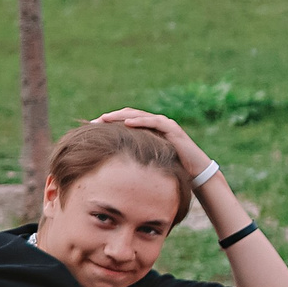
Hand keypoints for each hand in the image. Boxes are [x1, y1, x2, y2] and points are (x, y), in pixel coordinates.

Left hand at [91, 107, 207, 177]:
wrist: (196, 172)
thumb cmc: (172, 169)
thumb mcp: (147, 162)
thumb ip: (133, 158)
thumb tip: (110, 167)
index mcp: (147, 130)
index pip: (124, 121)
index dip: (108, 123)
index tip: (91, 128)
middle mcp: (155, 123)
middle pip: (128, 114)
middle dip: (110, 117)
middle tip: (93, 122)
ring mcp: (165, 124)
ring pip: (139, 114)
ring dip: (121, 116)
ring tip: (105, 118)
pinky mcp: (173, 129)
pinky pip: (154, 122)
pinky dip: (141, 121)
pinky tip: (127, 123)